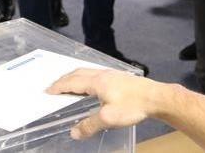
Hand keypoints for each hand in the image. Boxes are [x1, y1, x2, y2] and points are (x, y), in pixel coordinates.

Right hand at [47, 69, 162, 139]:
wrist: (156, 97)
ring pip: (86, 71)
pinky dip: (84, 77)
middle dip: (63, 80)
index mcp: (96, 81)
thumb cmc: (133, 105)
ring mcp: (111, 74)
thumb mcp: (109, 118)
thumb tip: (74, 133)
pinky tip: (90, 84)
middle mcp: (101, 74)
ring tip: (68, 84)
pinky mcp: (119, 77)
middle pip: (77, 73)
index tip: (48, 91)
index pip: (71, 82)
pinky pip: (95, 73)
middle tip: (54, 87)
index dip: (58, 87)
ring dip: (74, 77)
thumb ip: (90, 125)